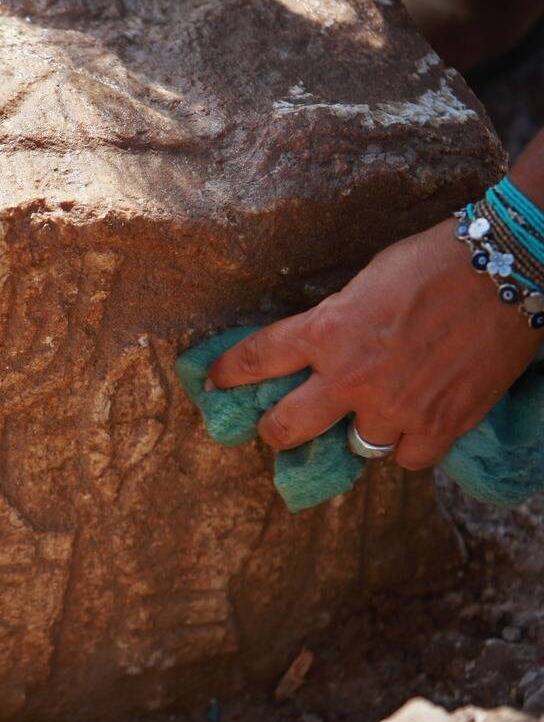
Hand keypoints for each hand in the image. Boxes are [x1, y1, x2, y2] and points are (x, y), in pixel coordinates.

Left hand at [207, 219, 543, 469]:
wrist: (507, 268)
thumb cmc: (435, 262)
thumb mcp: (366, 283)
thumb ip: (337, 322)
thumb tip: (321, 344)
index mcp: (326, 330)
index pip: (257, 358)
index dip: (229, 374)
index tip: (215, 383)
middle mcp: (350, 376)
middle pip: (285, 428)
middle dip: (275, 431)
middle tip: (276, 428)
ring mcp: (393, 406)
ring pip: (353, 449)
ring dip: (359, 433)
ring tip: (372, 416)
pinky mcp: (439, 425)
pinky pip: (406, 459)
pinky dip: (409, 446)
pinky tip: (416, 425)